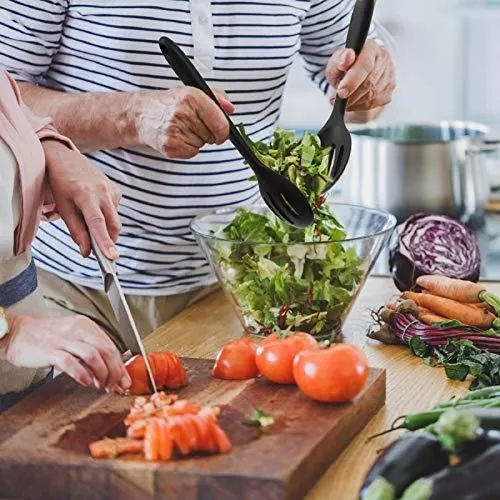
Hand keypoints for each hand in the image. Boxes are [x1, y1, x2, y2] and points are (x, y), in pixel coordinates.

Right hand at [0, 313, 130, 391]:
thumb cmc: (45, 337)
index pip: (111, 346)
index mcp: (86, 326)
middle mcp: (78, 330)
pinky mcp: (50, 350)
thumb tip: (109, 370)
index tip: (124, 380)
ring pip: (93, 356)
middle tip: (116, 386)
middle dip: (115, 372)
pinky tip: (86, 382)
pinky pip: (71, 363)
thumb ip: (90, 350)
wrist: (17, 333)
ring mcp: (65, 339)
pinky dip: (82, 374)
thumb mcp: (73, 337)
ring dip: (101, 374)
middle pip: (107, 351)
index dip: (120, 365)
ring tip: (101, 385)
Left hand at [43, 140, 121, 259]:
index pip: (97, 223)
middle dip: (109, 240)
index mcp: (85, 195)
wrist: (66, 159)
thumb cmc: (61, 185)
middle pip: (113, 225)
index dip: (104, 242)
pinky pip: (115, 212)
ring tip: (87, 216)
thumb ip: (76, 232)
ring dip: (105, 227)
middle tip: (99, 251)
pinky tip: (94, 207)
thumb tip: (86, 252)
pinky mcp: (117, 190)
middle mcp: (103, 191)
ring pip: (115, 220)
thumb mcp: (63, 208)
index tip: (112, 257)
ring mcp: (112, 190)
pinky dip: (106, 216)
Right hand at [129, 87, 233, 158]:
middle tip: (192, 125)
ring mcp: (175, 130)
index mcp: (193, 97)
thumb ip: (217, 98)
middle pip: (212, 136)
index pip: (221, 124)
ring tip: (181, 129)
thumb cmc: (170, 104)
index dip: (224, 131)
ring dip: (196, 140)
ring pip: (202, 145)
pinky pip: (192, 153)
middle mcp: (183, 113)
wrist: (141, 114)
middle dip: (207, 133)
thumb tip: (230, 109)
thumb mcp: (193, 93)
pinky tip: (177, 137)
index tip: (221, 132)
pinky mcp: (170, 146)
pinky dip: (187, 148)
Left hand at [326, 40, 395, 111]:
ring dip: (356, 102)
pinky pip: (376, 102)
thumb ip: (339, 59)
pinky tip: (353, 103)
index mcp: (370, 48)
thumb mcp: (336, 61)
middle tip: (339, 100)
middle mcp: (384, 58)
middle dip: (352, 95)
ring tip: (344, 101)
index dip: (352, 82)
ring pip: (374, 95)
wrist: (352, 71)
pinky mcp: (390, 88)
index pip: (365, 66)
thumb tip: (347, 57)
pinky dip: (362, 106)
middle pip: (370, 82)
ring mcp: (389, 73)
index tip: (341, 93)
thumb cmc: (344, 66)